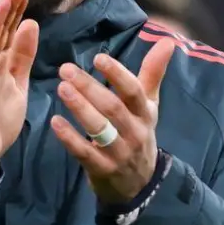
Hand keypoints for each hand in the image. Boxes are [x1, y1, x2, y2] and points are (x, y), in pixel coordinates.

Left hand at [49, 39, 174, 204]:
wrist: (139, 183)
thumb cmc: (138, 134)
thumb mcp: (149, 106)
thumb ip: (153, 73)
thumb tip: (168, 41)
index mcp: (145, 113)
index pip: (134, 92)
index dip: (117, 75)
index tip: (98, 58)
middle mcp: (135, 132)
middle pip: (113, 108)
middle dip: (90, 87)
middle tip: (65, 69)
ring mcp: (120, 153)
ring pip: (100, 129)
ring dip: (80, 108)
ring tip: (61, 88)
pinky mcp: (103, 169)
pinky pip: (85, 153)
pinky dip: (70, 138)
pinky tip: (55, 122)